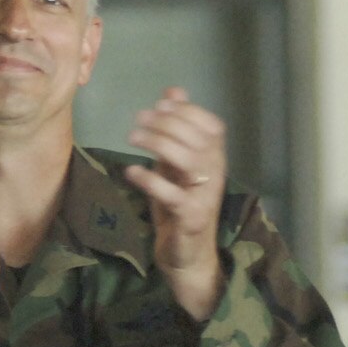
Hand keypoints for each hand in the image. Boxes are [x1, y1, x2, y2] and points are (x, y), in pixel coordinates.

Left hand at [125, 87, 225, 319]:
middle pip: (199, 139)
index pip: (211, 125)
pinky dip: (151, 180)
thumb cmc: (178, 207)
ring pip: (190, 161)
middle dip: (168, 123)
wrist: (186, 253)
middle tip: (138, 119)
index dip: (188, 111)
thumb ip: (174, 133)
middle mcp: (215, 174)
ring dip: (160, 144)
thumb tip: (172, 93)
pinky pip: (173, 194)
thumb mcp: (174, 166)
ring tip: (132, 138)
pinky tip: (131, 171)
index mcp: (214, 159)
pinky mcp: (191, 217)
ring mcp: (205, 196)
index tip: (160, 103)